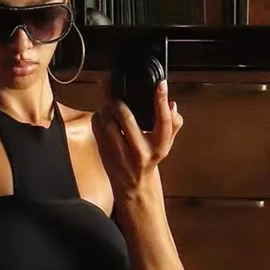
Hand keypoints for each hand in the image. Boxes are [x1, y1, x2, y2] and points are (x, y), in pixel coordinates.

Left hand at [91, 79, 182, 198]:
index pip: (164, 121)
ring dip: (106, 108)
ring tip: (110, 105)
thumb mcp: (166, 144)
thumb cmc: (149, 159)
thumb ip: (172, 123)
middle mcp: (141, 152)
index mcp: (159, 147)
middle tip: (113, 85)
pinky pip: (97, 128)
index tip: (161, 84)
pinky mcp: (105, 154)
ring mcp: (121, 154)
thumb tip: (171, 104)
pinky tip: (104, 116)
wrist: (134, 186)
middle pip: (127, 118)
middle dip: (117, 99)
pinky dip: (99, 117)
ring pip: (107, 121)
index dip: (162, 101)